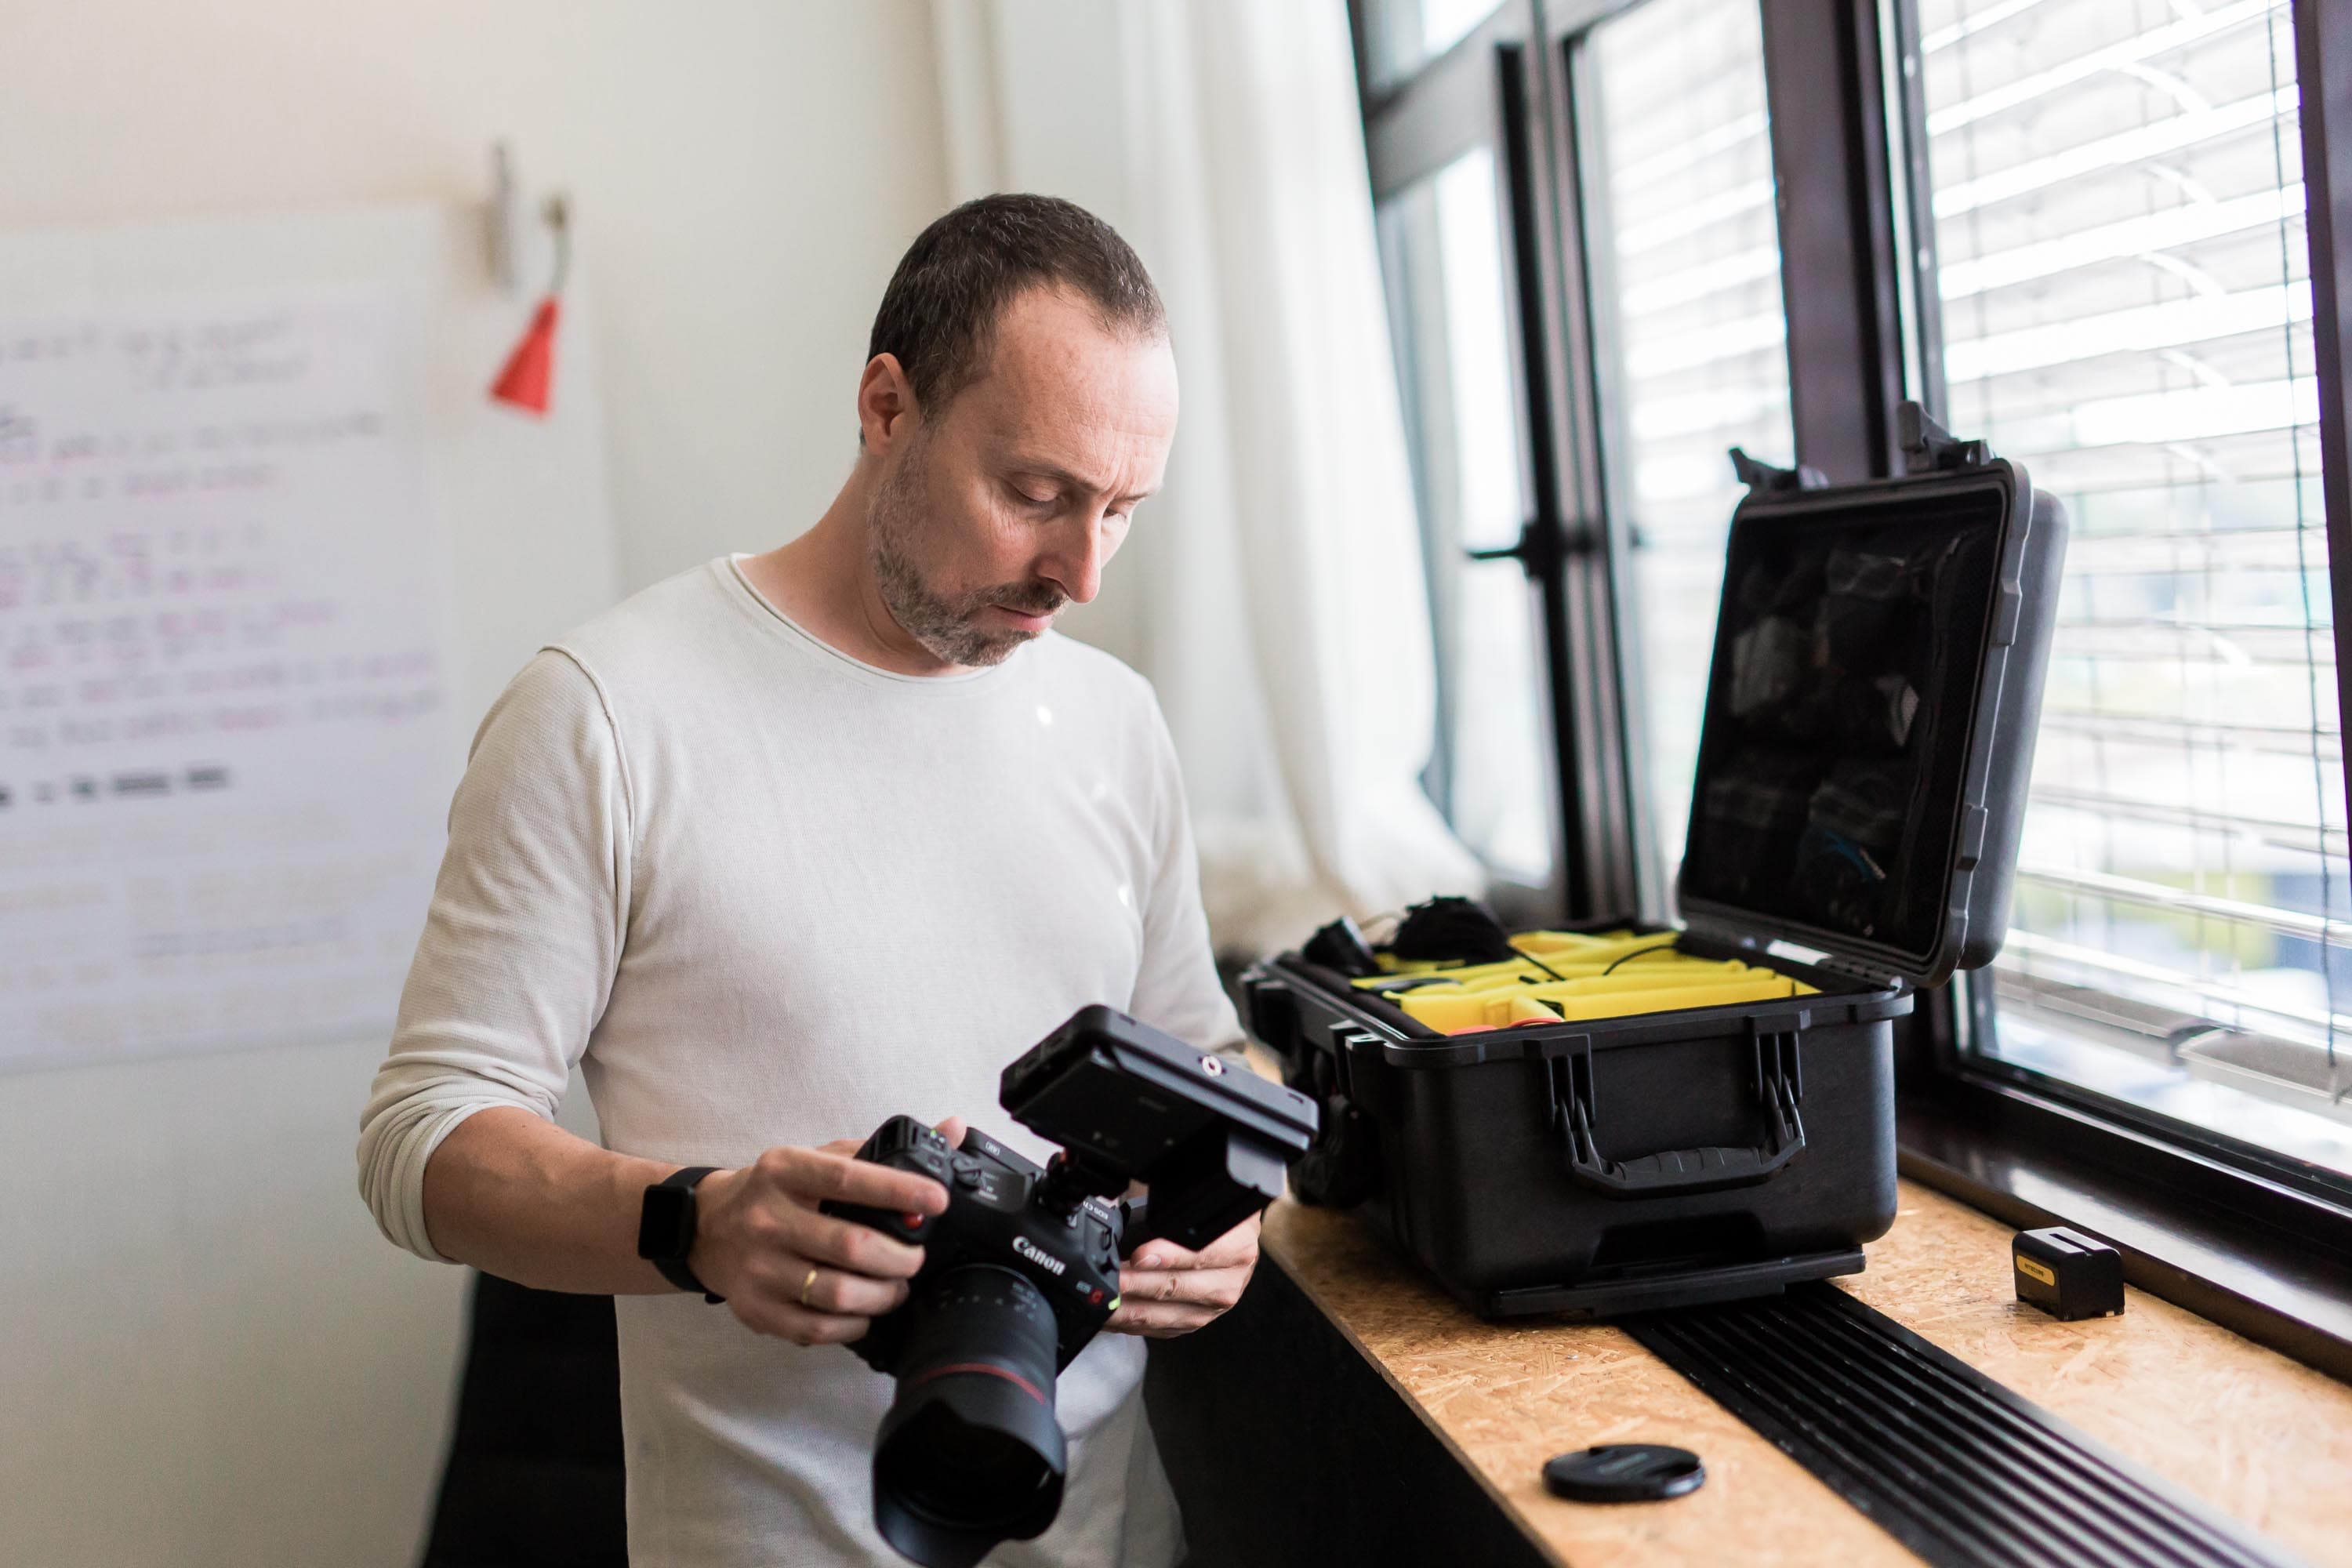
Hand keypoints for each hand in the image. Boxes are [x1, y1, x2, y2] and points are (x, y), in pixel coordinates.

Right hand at [687, 1123, 962, 1344]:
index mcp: (785, 1170)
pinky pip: (817, 1328)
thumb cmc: (777, 1192)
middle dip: (901, 1257)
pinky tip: (865, 1311)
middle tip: (916, 1257)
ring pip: (838, 1294)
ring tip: (896, 1286)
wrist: (707, 1228)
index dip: (899, 1190)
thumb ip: (880, 1150)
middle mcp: (767, 1218)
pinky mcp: (755, 1308)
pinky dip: (854, 1325)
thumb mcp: (817, 1159)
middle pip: (851, 1246)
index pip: (849, 1178)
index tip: (937, 1200)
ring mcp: (758, 1267)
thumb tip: (952, 1129)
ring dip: (883, 1295)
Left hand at [1106, 1211, 1260, 1338]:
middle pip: (1176, 1287)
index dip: (1167, 1256)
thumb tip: (1128, 1210)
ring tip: (1103, 1299)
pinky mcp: (1195, 1322)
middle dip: (1136, 1284)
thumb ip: (1173, 1207)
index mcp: (1237, 1246)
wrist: (1233, 1239)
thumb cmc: (1210, 1218)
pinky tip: (1112, 1314)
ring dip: (1128, 1308)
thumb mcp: (1199, 1202)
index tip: (1139, 1255)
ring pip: (1164, 1314)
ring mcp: (1212, 1307)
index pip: (1200, 1254)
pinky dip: (1132, 1322)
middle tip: (1110, 1278)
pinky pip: (1160, 1328)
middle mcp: (1229, 1281)